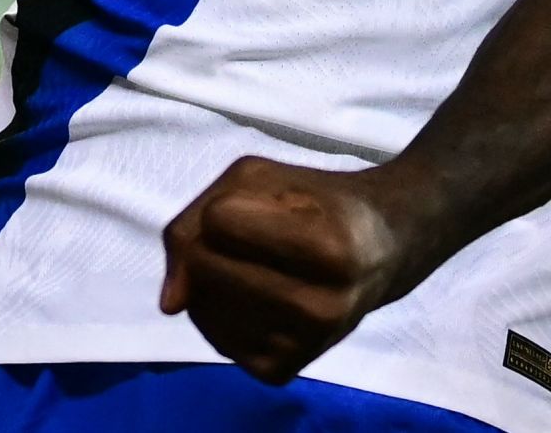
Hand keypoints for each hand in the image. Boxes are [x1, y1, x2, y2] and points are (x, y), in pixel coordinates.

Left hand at [159, 156, 425, 384]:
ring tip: (255, 265)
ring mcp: (304, 346)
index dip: (226, 206)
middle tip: (256, 238)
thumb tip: (170, 304)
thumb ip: (195, 222)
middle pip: (205, 266)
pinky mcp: (283, 371)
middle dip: (210, 243)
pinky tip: (250, 297)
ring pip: (201, 306)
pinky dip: (216, 313)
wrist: (381, 251)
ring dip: (208, 280)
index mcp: (329, 249)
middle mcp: (322, 306)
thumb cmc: (314, 202)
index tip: (266, 208)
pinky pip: (213, 338)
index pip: (218, 222)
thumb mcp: (257, 178)